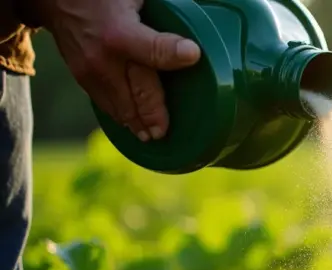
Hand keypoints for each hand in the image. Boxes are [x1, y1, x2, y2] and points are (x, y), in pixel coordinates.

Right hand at [36, 0, 201, 140]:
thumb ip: (159, 15)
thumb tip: (187, 36)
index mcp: (120, 34)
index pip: (154, 51)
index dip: (176, 54)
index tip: (194, 56)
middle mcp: (104, 58)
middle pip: (139, 94)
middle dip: (154, 116)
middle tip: (165, 132)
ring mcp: (90, 72)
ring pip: (120, 106)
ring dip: (137, 123)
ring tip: (151, 136)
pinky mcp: (82, 79)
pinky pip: (105, 104)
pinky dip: (120, 116)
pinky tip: (132, 125)